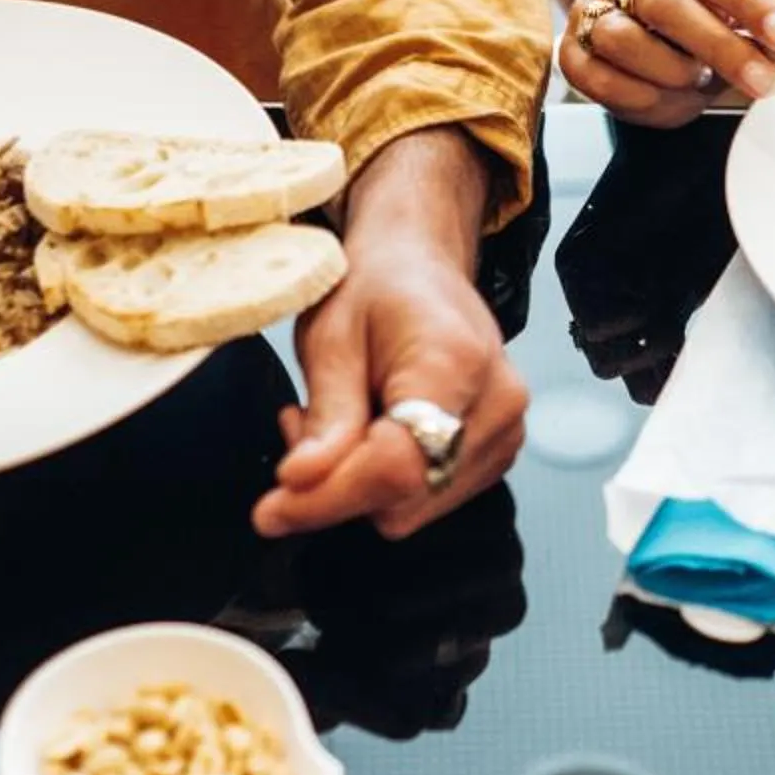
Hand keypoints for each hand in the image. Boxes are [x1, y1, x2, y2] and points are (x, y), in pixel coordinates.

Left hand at [254, 131, 524, 539]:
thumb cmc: (375, 288)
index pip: (396, 466)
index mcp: (457, 362)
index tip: (269, 510)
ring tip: (338, 420)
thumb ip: (324, 419)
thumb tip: (300, 484)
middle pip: (404, 498)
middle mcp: (497, 405)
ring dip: (356, 482)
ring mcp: (504, 433)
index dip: (328, 496)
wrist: (418, 264)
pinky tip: (367, 431)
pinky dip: (382, 479)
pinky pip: (424, 499)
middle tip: (299, 427)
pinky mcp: (495, 453)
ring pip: (410, 508)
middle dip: (336, 483)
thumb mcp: (331, 339)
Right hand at [558, 0, 774, 126]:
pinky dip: (642, 96)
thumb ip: (746, 21)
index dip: (746, 3)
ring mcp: (589, 10)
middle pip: (666, 5)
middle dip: (721, 48)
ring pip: (626, 41)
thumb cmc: (684, 16)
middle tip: (762, 80)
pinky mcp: (571, 53)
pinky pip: (603, 80)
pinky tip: (663, 96)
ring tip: (698, 80)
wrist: (622, 10)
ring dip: (674, 71)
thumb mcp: (720, 6)